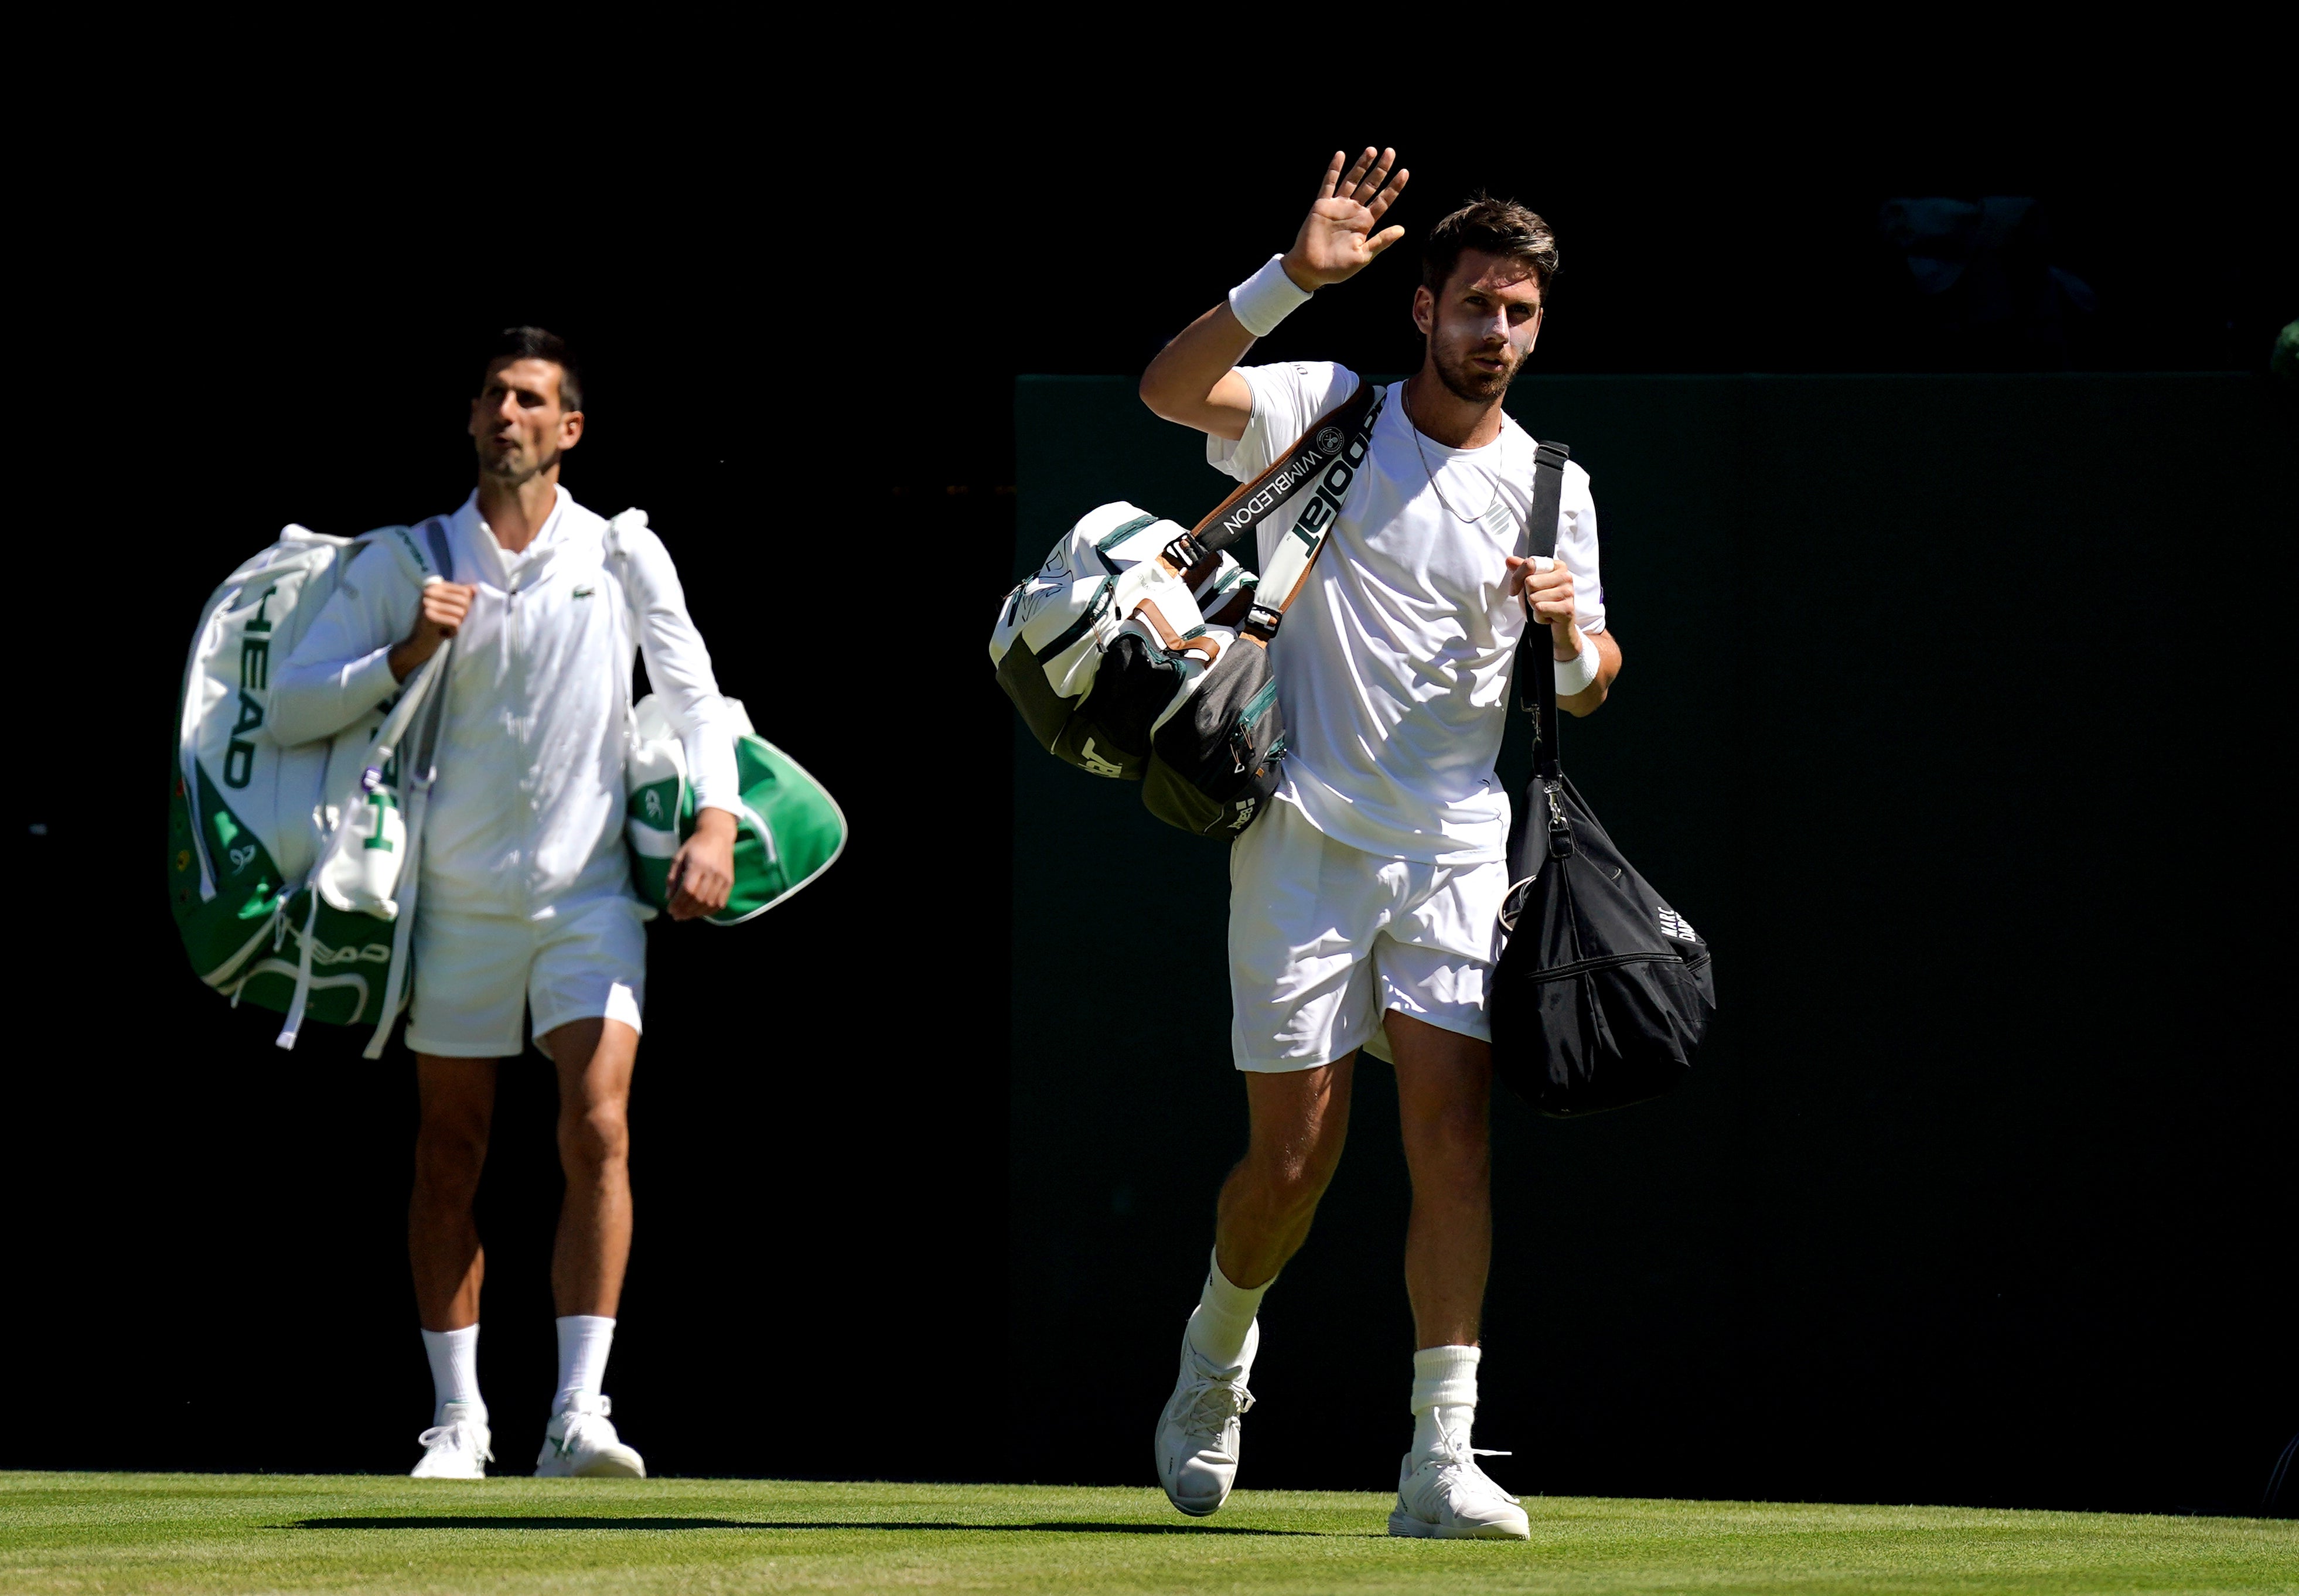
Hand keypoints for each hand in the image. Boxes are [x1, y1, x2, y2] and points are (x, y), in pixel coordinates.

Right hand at [389, 580, 475, 679]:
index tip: (450, 614)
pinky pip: (455, 624)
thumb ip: (461, 596)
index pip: (465, 591)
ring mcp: (427, 604)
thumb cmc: (437, 625)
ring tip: (443, 627)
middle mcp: (429, 592)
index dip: (465, 607)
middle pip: (465, 602)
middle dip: (462, 616)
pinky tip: (441, 633)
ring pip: (461, 613)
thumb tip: (475, 588)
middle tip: (448, 623)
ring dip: (456, 625)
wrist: (418, 644)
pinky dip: (452, 632)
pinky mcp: (429, 617)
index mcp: (434, 586)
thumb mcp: (448, 607)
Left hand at [667, 807, 736, 920]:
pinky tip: (700, 913)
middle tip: (676, 915)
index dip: (678, 903)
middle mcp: (712, 872)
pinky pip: (720, 902)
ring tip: (685, 916)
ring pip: (709, 902)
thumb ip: (672, 877)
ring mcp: (723, 878)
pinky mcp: (730, 882)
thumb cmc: (695, 845)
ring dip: (696, 913)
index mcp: (697, 864)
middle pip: (698, 898)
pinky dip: (710, 911)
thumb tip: (668, 897)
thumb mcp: (678, 857)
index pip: (688, 890)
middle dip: (685, 910)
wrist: (718, 836)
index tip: (670, 909)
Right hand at [1281, 147, 1409, 290]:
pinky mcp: (1322, 205)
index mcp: (1365, 223)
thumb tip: (1402, 229)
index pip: (1383, 201)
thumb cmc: (1337, 268)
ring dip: (1361, 165)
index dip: (1394, 187)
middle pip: (1371, 185)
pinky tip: (1341, 155)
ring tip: (1372, 150)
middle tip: (1390, 152)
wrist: (1311, 270)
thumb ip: (1381, 241)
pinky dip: (1334, 170)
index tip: (1404, 172)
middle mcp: (1354, 211)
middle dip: (1381, 170)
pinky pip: (1329, 184)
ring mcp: (1338, 206)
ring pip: (1352, 180)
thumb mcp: (1363, 256)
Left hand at [1505, 554, 1578, 650]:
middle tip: (1536, 601)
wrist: (1556, 628)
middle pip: (1530, 581)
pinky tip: (1547, 616)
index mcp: (1557, 566)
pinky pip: (1540, 609)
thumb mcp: (1528, 585)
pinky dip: (1538, 617)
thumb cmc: (1543, 604)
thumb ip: (1520, 571)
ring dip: (1533, 608)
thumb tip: (1509, 560)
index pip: (1529, 564)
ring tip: (1544, 609)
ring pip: (1534, 597)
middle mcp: (1566, 576)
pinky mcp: (1567, 608)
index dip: (1517, 578)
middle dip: (1527, 595)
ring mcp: (1568, 592)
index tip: (1516, 589)